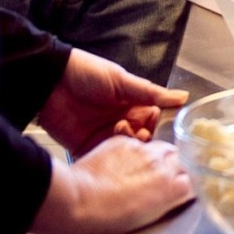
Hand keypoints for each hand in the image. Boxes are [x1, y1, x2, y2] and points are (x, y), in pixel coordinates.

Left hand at [31, 135, 191, 233]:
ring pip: (162, 148)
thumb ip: (159, 209)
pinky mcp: (123, 141)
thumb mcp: (139, 225)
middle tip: (165, 181)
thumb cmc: (100, 223)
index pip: (195, 184)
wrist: (72, 202)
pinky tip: (121, 166)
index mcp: (171, 190)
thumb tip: (162, 204)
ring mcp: (142, 150)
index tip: (183, 196)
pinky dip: (134, 154)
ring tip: (146, 170)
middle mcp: (162, 165)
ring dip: (159, 158)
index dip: (189, 190)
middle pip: (183, 161)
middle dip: (178, 169)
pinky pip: (137, 144)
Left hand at [36, 49, 187, 153]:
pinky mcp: (87, 149)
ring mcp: (104, 137)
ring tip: (119, 132)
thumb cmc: (86, 73)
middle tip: (136, 131)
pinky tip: (111, 153)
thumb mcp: (122, 81)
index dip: (154, 124)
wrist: (49, 82)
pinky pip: (104, 160)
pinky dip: (110, 160)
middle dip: (141, 139)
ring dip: (126, 146)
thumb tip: (183, 97)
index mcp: (131, 105)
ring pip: (125, 152)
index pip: (152, 121)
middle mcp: (120, 122)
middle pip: (141, 140)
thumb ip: (151, 93)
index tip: (150, 122)